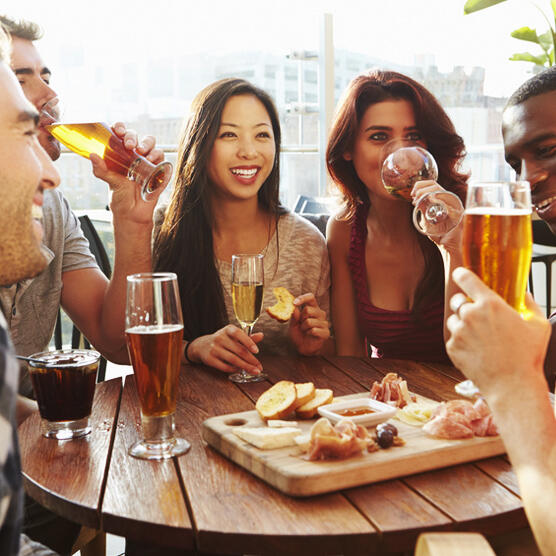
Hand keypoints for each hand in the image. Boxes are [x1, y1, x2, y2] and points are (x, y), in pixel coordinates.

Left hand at [89, 122, 166, 224]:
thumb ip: (101, 169)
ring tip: (142, 153)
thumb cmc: (120, 196)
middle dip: (133, 137)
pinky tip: (152, 162)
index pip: (121, 134)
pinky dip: (157, 157)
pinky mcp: (158, 169)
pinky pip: (161, 157)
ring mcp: (148, 161)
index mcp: (120, 154)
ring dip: (147, 144)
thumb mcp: (109, 182)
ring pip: (151, 143)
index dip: (120, 128)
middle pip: (137, 136)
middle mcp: (134, 155)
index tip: (118, 130)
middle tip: (129, 145)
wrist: (133, 213)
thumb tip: (93, 155)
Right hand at [188, 325, 263, 374]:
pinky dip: (234, 369)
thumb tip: (261, 335)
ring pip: (233, 359)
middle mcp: (220, 338)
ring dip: (245, 367)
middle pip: (238, 350)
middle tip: (259, 367)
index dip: (248, 342)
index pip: (239, 334)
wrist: (201, 346)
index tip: (257, 351)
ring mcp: (214, 348)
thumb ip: (247, 337)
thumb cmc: (223, 340)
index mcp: (228, 330)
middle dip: (251, 360)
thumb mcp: (233, 336)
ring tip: (254, 371)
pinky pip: (224, 366)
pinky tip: (241, 370)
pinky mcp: (209, 359)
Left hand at [288, 293, 329, 355]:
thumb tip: (294, 308)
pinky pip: (314, 330)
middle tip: (301, 324)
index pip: (311, 298)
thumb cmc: (299, 333)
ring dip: (303, 328)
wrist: (303, 347)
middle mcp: (320, 314)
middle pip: (308, 309)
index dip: (303, 298)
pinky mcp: (326, 332)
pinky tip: (309, 335)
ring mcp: (324, 323)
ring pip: (309, 321)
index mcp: (313, 308)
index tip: (294, 303)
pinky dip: (308, 333)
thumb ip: (294, 316)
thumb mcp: (293, 324)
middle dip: (301, 318)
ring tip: (305, 331)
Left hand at [412, 180, 462, 250]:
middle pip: (435, 185)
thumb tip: (415, 200)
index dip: (420, 185)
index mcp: (443, 200)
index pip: (433, 184)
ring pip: (441, 192)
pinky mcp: (460, 214)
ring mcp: (456, 206)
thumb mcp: (426, 221)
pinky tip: (432, 201)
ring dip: (427, 194)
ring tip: (418, 200)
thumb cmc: (439, 234)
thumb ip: (423, 210)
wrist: (448, 247)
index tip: (412, 194)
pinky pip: (450, 205)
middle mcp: (450, 200)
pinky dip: (440, 201)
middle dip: (421, 189)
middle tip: (414, 197)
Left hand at [446, 267, 549, 396]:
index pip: (466, 279)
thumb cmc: (528, 356)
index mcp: (490, 304)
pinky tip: (476, 351)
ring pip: (453, 320)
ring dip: (462, 324)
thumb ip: (531, 304)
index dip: (461, 275)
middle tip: (476, 316)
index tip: (459, 274)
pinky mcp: (452, 347)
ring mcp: (459, 331)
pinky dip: (461, 342)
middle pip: (457, 301)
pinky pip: (452, 338)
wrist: (512, 385)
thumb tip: (526, 294)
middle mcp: (470, 315)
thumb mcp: (539, 326)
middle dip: (464, 305)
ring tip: (479, 338)